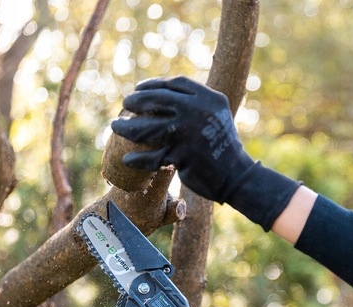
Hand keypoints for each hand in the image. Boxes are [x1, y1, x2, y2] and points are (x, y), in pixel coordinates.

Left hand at [110, 76, 300, 230]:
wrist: (236, 175)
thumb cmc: (223, 145)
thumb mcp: (217, 116)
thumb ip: (196, 102)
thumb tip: (163, 92)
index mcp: (209, 98)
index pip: (175, 84)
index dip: (153, 84)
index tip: (138, 89)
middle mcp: (198, 111)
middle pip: (157, 100)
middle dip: (136, 101)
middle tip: (125, 105)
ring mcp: (188, 133)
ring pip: (147, 128)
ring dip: (127, 128)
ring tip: (116, 128)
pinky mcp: (181, 155)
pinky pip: (152, 157)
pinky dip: (137, 159)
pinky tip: (127, 160)